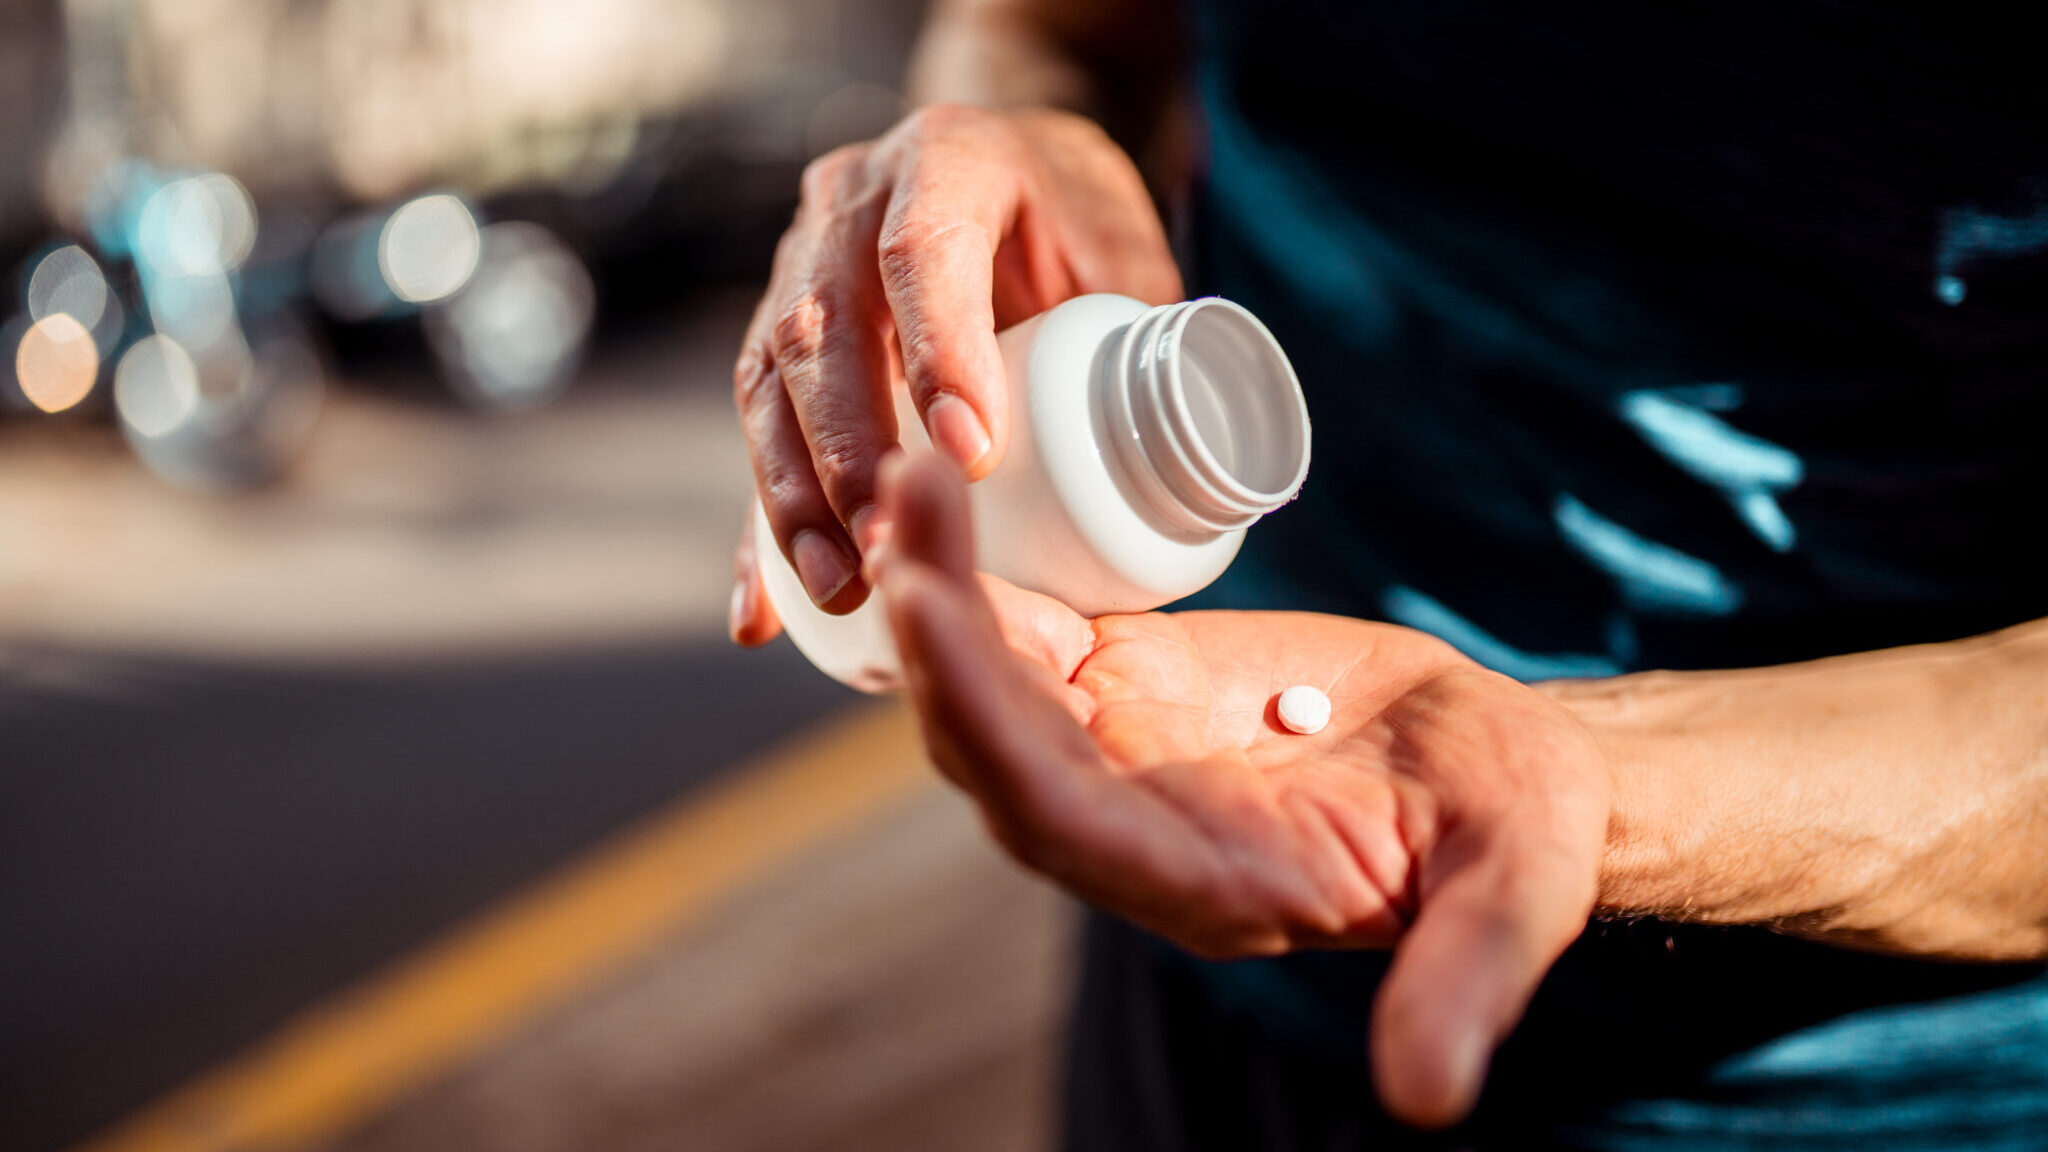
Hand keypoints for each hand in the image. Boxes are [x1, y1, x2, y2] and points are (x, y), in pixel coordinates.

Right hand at [730, 104, 1180, 641]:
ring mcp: (798, 268)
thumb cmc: (1076, 221)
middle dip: (846, 448)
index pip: (923, 249)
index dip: (939, 350)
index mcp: (947, 160)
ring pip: (767, 382)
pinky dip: (760, 528)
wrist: (1013, 174)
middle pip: (821, 326)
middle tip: (889, 543)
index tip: (972, 456)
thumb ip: (1142, 335)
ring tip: (840, 587)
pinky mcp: (776, 341)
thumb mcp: (1124, 249)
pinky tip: (763, 612)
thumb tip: (1178, 458)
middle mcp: (849, 204)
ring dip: (794, 496)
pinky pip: (758, 436)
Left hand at [872, 453, 1611, 1127]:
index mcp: (1200, 886)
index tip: (934, 617)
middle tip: (904, 505)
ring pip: (990, 684)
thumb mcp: (1510, 892)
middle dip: (938, 638)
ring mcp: (1115, 754)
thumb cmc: (1510, 829)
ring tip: (912, 474)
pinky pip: (1027, 635)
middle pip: (992, 745)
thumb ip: (1466, 980)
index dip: (990, 725)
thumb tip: (1431, 1101)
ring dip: (940, 590)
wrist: (1491, 763)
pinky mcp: (1123, 687)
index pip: (1059, 819)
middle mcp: (1129, 829)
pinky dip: (982, 572)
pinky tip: (944, 490)